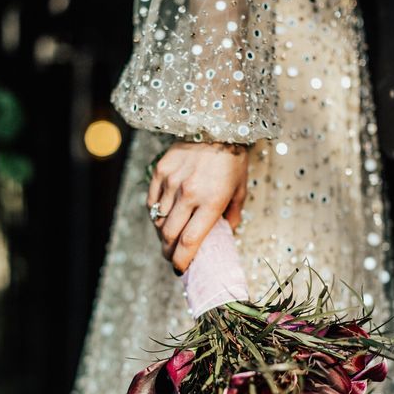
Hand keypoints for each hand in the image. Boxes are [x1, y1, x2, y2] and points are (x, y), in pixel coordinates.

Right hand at [147, 139, 249, 273]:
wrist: (217, 123)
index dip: (182, 261)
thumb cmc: (233, 159)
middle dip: (170, 252)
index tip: (181, 269)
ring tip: (168, 240)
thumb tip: (226, 234)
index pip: (190, 242)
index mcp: (211, 202)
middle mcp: (189, 194)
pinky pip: (152, 202)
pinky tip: (162, 218)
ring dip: (162, 235)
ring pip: (158, 220)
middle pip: (170, 235)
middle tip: (173, 258)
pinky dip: (156, 214)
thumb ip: (233, 215)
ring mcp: (172, 182)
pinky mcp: (160, 171)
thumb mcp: (241, 189)